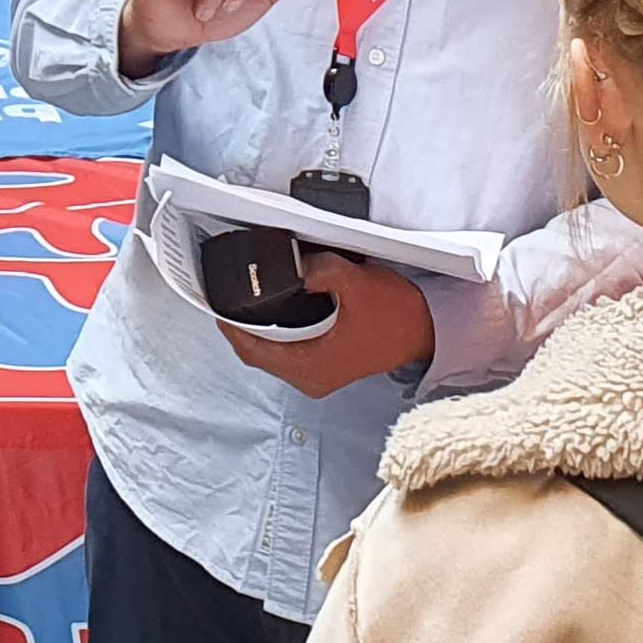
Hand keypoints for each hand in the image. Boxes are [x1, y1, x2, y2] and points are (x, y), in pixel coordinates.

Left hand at [218, 252, 437, 396]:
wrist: (426, 330)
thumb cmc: (396, 315)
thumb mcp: (355, 283)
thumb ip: (320, 271)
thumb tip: (291, 265)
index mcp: (310, 366)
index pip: (252, 350)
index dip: (230, 326)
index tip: (216, 302)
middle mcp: (310, 378)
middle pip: (256, 354)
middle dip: (240, 324)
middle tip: (227, 294)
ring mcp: (318, 375)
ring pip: (270, 353)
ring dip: (257, 329)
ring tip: (248, 299)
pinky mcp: (326, 366)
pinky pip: (286, 352)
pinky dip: (276, 333)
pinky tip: (275, 311)